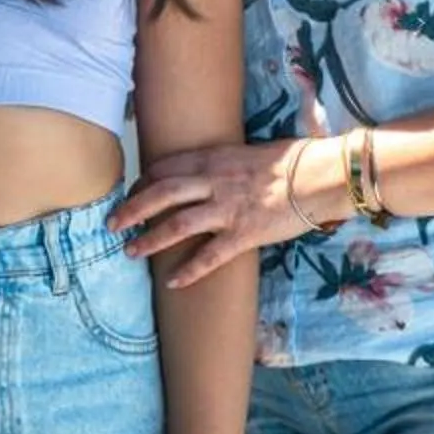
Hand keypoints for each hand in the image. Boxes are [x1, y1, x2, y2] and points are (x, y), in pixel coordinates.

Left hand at [109, 138, 318, 287]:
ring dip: (150, 239)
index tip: (132, 191)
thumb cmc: (294, 159)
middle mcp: (215, 182)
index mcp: (215, 158)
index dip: (144, 181)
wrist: (321, 175)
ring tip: (130, 252)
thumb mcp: (251, 151)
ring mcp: (228, 209)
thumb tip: (215, 171)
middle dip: (132, 209)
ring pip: (177, 224)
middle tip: (112, 223)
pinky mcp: (244, 234)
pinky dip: (189, 271)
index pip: (167, 167)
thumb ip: (227, 162)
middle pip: (161, 193)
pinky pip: (210, 256)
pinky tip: (172, 282)